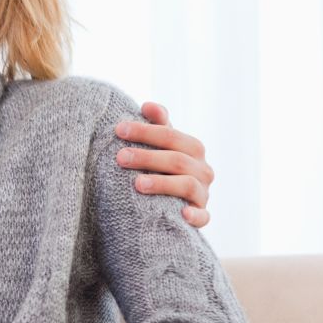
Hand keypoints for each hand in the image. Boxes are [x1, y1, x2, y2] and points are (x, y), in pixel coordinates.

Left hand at [114, 101, 214, 227]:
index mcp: (192, 148)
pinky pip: (203, 217)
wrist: (172, 203)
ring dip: (162, 184)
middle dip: (147, 157)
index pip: (170, 135)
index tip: (119, 129)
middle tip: (120, 157)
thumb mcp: (161, 145)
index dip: (145, 131)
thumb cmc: (162, 167)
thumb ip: (158, 125)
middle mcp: (202, 169)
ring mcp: (203, 194)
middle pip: (177, 160)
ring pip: (187, 185)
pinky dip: (195, 215)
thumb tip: (147, 105)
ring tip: (137, 184)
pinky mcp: (201, 216)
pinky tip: (182, 214)